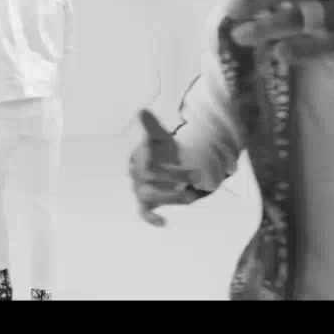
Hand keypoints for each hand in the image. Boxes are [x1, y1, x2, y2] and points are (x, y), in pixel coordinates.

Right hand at [128, 110, 203, 226]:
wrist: (164, 165)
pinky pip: (144, 212)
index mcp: (139, 156)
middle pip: (152, 177)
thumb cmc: (162, 150)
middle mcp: (136, 173)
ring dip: (170, 196)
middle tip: (198, 174)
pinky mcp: (145, 202)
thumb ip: (152, 126)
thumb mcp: (161, 137)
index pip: (148, 159)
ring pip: (150, 194)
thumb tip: (142, 110)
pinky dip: (151, 219)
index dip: (166, 164)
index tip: (186, 162)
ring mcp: (139, 189)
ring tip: (191, 196)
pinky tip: (164, 223)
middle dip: (176, 175)